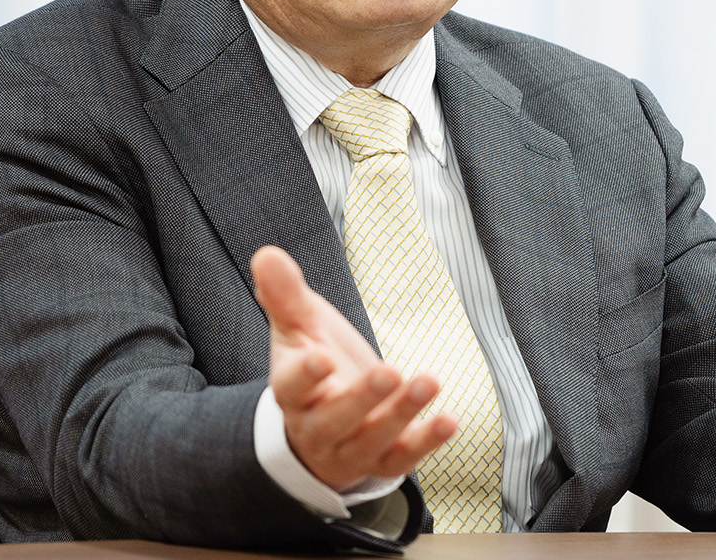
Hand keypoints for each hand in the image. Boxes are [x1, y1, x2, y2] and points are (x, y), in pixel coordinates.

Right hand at [251, 245, 458, 490]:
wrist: (321, 424)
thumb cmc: (313, 363)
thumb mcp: (300, 327)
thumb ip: (286, 295)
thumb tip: (267, 254)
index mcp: (292, 392)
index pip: (291, 387)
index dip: (304, 375)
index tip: (320, 358)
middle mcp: (316, 427)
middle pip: (335, 419)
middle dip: (362, 398)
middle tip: (390, 372)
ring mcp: (349, 448)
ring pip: (371, 439)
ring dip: (401, 414)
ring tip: (429, 381)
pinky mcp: (381, 461)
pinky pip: (402, 458)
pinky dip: (426, 442)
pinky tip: (448, 420)